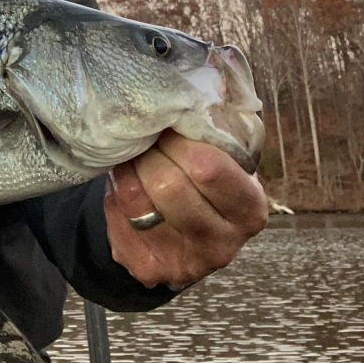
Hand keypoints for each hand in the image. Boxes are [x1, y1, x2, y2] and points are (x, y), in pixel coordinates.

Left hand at [103, 129, 268, 290]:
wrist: (186, 235)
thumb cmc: (207, 185)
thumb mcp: (226, 160)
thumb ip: (214, 135)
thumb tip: (184, 93)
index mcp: (249, 208)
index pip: (208, 167)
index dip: (178, 141)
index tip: (168, 129)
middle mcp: (223, 243)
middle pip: (167, 185)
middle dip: (149, 155)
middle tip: (146, 143)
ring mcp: (186, 263)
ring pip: (135, 200)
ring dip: (127, 171)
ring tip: (133, 161)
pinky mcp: (150, 270)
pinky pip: (116, 218)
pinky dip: (114, 196)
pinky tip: (125, 191)